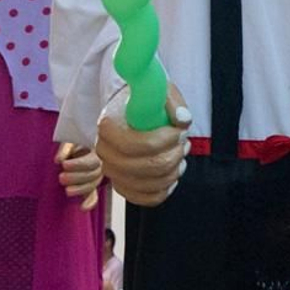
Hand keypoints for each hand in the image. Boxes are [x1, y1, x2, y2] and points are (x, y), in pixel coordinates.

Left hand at [56, 143, 103, 211]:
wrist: (80, 144)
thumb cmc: (76, 141)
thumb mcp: (70, 140)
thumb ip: (64, 149)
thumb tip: (58, 160)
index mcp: (97, 151)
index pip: (91, 161)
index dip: (78, 164)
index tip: (64, 164)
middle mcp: (100, 165)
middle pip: (93, 175)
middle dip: (76, 178)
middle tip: (61, 177)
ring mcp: (97, 176)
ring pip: (93, 185)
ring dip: (80, 190)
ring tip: (67, 191)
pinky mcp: (91, 185)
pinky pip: (94, 195)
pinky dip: (89, 202)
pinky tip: (83, 208)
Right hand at [95, 81, 190, 205]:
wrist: (134, 115)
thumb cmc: (146, 102)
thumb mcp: (159, 90)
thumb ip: (171, 101)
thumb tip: (181, 120)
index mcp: (107, 127)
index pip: (134, 145)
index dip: (164, 140)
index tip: (179, 130)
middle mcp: (105, 152)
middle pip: (146, 166)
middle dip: (173, 155)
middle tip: (184, 141)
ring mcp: (113, 173)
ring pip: (151, 183)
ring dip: (174, 169)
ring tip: (180, 153)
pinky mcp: (125, 187)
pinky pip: (148, 198)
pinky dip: (166, 188)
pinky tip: (172, 172)